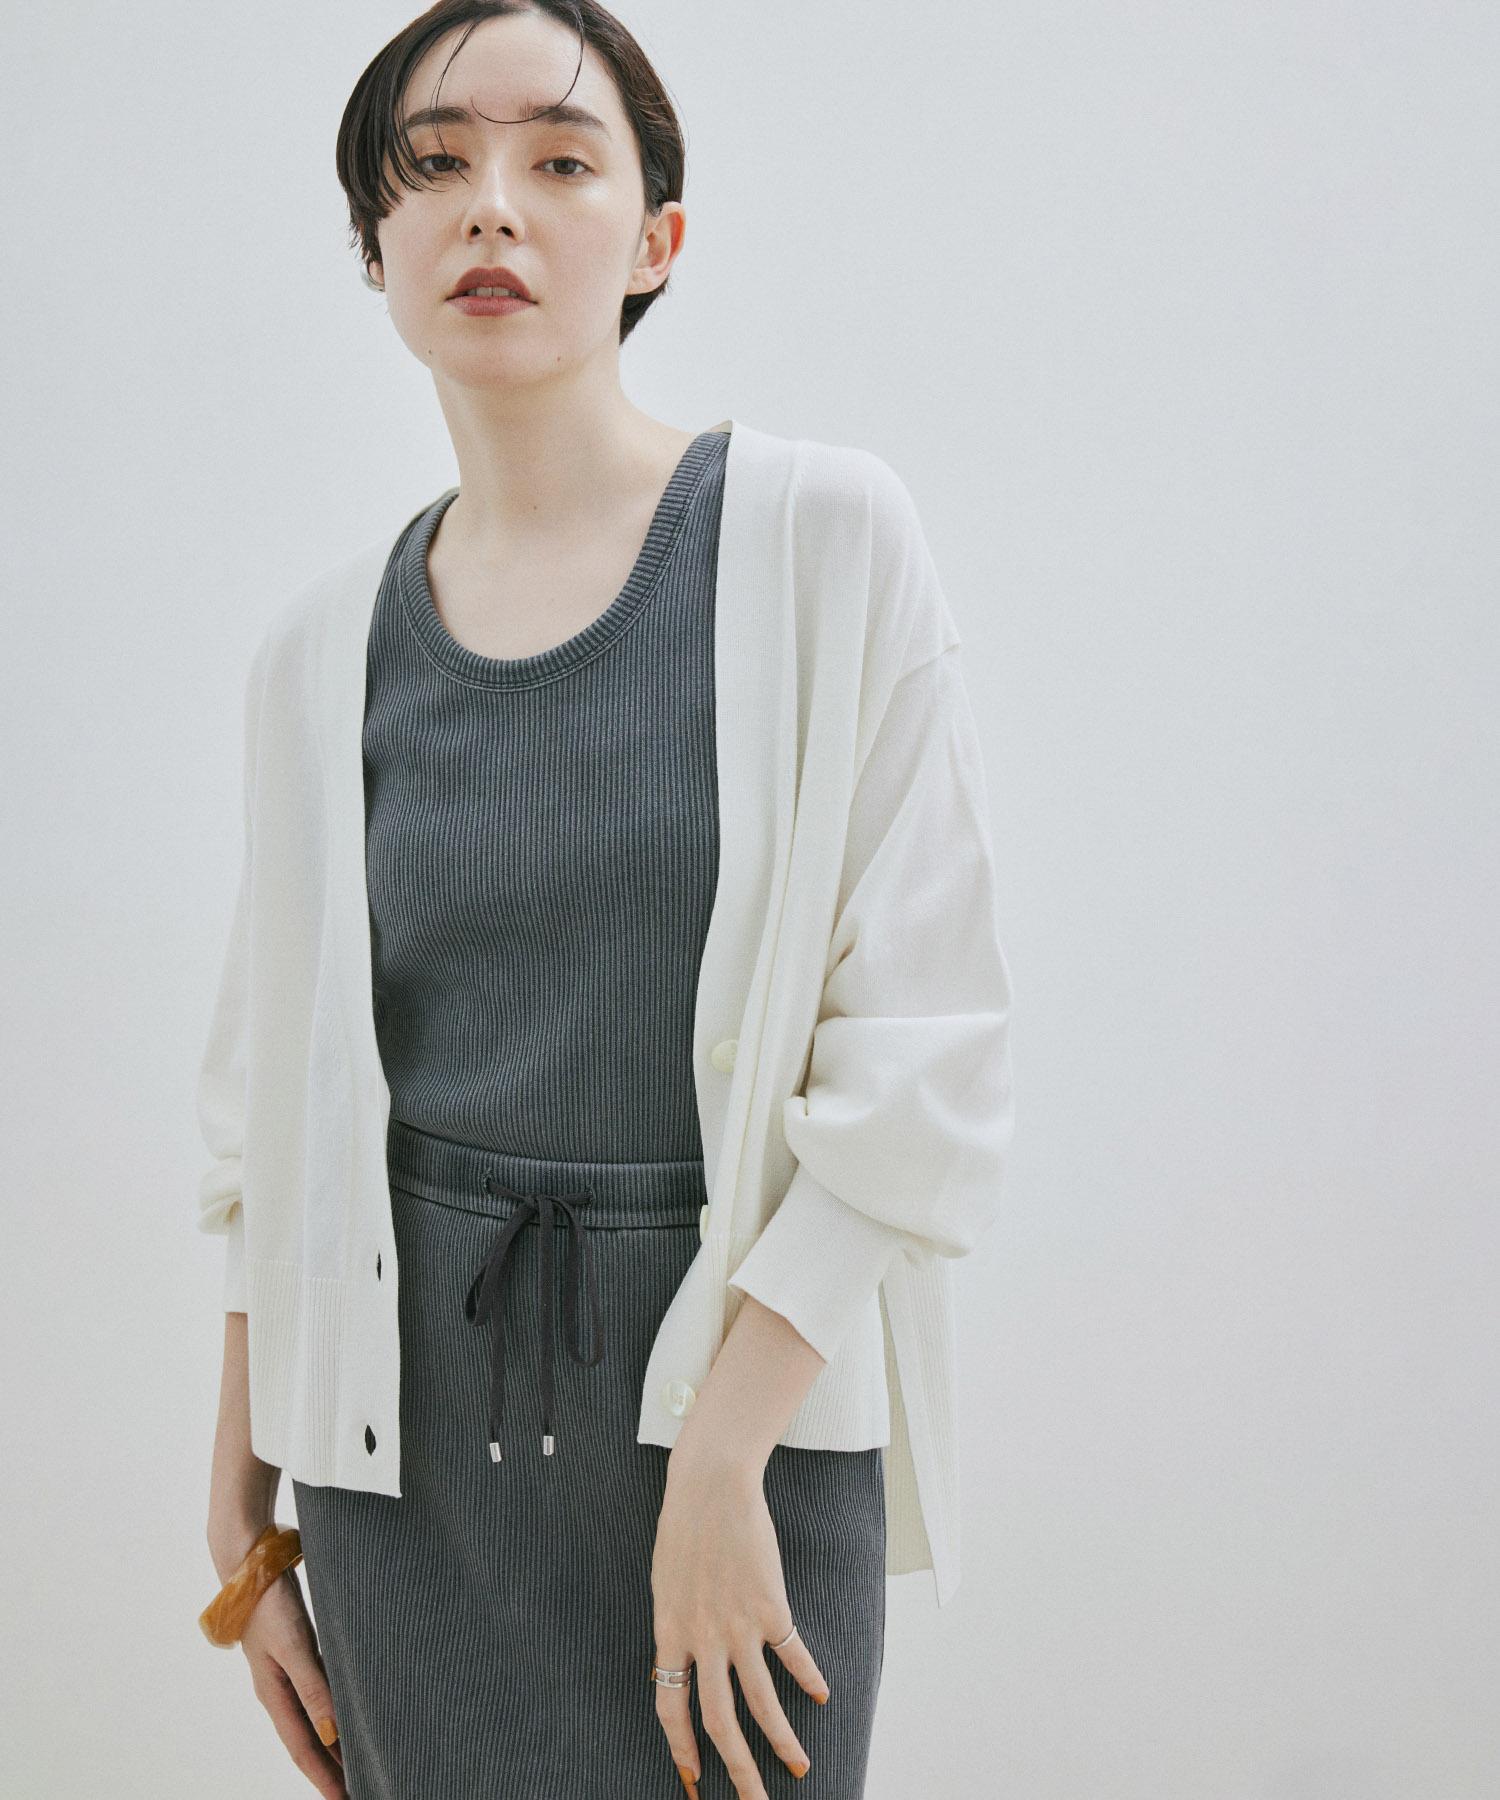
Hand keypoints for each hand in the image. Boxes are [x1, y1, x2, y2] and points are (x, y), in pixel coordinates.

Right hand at [213, 1526, 346, 1799]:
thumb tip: (332, 1732)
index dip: (324, 1778)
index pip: (303, 1749)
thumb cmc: (270, 1602)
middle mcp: (277, 1690)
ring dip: (332, 1743)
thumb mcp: (294, 1644)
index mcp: (274, 1695)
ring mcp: (283, 1672)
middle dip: (330, 1769)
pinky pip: (315, 1694)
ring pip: (312, 1720)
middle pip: (307, 1741)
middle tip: (358, 1789)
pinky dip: (330, 1712)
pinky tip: (346, 1712)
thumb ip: (313, 1686)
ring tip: (357, 1761)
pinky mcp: (293, 1653)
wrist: (251, 1560)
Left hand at [650, 1442, 829, 1797]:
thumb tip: (675, 1667)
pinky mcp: (770, 1605)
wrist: (712, 1485)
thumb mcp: (664, 1583)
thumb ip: (674, 1628)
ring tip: (798, 1767)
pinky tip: (821, 1694)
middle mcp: (704, 1639)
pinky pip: (791, 1654)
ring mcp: (739, 1624)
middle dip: (738, 1771)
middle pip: (720, 1722)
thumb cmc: (684, 1527)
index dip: (682, 1748)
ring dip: (781, 1740)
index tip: (692, 1780)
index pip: (670, 1709)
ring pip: (761, 1702)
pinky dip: (807, 1676)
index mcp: (670, 1633)